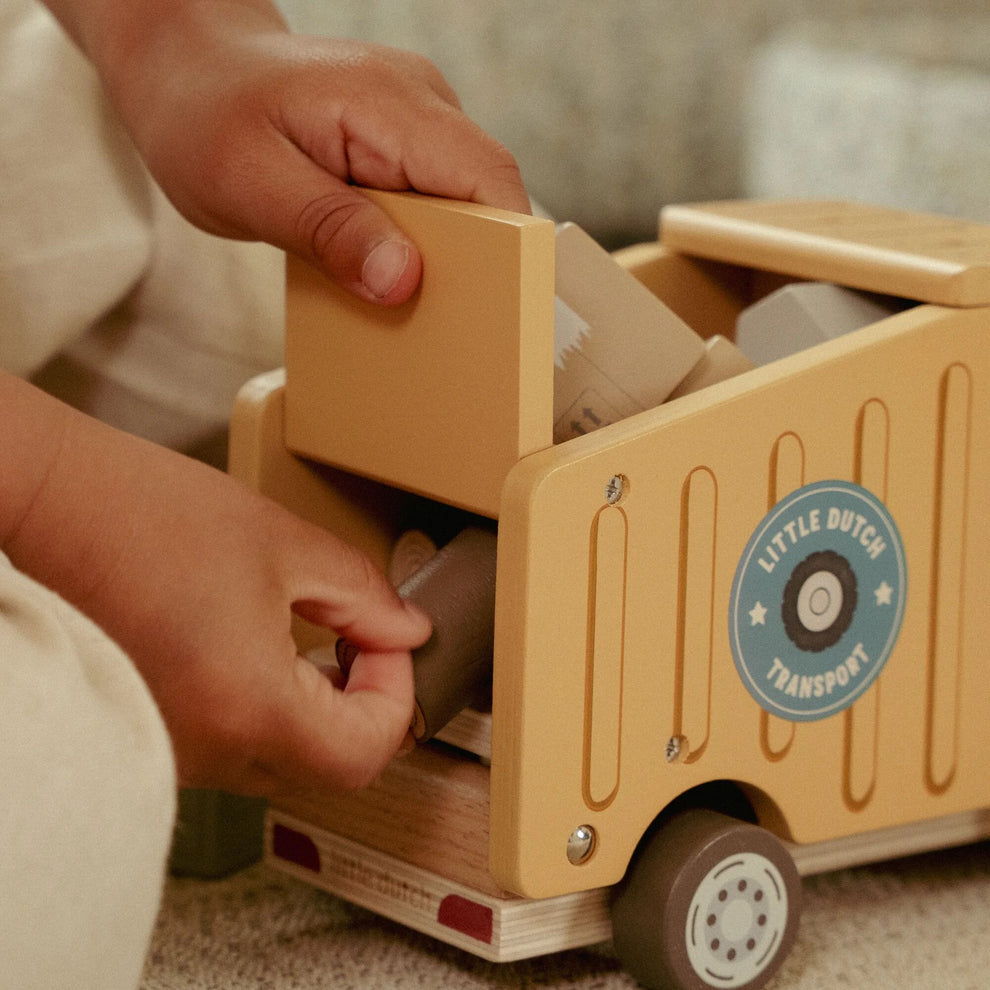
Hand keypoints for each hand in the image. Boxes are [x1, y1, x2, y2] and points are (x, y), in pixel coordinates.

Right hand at [2, 374, 430, 795]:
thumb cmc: (146, 517)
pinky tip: (266, 653)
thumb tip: (407, 630)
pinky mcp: (153, 738)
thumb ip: (364, 596)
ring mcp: (174, 753)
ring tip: (315, 639)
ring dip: (320, 712)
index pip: (365, 749)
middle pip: (330, 769)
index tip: (388, 643)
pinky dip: (271, 713)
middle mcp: (207, 750)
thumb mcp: (285, 544)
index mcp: (249, 706)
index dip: (397, 693)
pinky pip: (238, 749)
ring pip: (285, 762)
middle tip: (364, 643)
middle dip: (365, 707)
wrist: (51, 508)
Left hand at [52, 0, 530, 303]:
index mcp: (389, 103)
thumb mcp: (249, 182)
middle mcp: (421, 105)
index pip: (488, 177)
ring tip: (410, 310)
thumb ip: (327, 229)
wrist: (185, 68)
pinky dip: (423, 249)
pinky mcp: (404, 148)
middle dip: (482, 269)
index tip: (501, 316)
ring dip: (449, 264)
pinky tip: (388, 277)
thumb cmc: (204, 116)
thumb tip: (402, 280)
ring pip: (468, 208)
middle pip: (490, 198)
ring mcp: (417, 124)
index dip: (511, 250)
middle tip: (449, 333)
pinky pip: (437, 206)